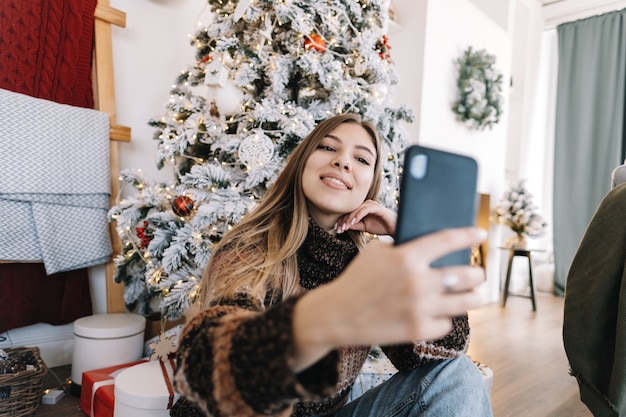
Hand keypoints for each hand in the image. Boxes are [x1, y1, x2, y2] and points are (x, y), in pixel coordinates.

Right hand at [292, 227, 485, 371]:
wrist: (337, 314)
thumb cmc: (357, 279)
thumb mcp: (376, 252)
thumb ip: (404, 247)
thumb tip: (435, 248)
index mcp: (406, 257)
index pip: (448, 240)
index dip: (469, 235)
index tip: (481, 234)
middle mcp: (417, 281)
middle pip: (468, 275)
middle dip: (478, 273)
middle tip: (478, 273)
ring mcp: (420, 308)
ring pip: (466, 301)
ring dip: (474, 296)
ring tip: (474, 294)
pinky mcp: (419, 331)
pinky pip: (447, 323)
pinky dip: (444, 318)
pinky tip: (440, 313)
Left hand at [335, 200, 396, 235]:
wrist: (395, 228)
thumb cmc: (381, 226)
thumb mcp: (365, 227)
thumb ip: (355, 225)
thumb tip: (344, 226)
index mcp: (362, 208)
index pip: (349, 213)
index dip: (342, 220)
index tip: (337, 228)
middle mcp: (366, 205)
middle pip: (351, 210)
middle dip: (344, 220)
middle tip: (338, 228)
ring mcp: (371, 204)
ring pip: (357, 209)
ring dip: (349, 218)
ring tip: (344, 226)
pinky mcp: (376, 207)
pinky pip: (365, 209)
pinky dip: (358, 215)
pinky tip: (353, 221)